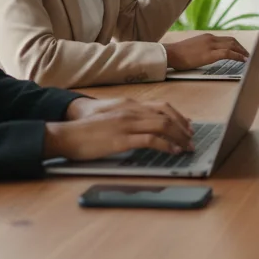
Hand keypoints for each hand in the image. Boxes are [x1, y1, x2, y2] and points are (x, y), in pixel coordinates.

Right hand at [47, 98, 193, 159]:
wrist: (66, 135)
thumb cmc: (86, 131)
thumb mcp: (111, 120)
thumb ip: (128, 121)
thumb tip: (145, 130)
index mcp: (129, 106)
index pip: (162, 107)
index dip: (178, 116)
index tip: (188, 127)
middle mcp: (130, 111)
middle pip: (166, 115)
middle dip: (183, 129)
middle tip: (192, 140)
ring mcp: (127, 124)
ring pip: (163, 125)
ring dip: (179, 137)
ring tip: (187, 147)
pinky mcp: (122, 139)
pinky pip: (150, 139)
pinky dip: (166, 145)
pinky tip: (173, 151)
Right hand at [163, 33, 249, 70]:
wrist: (171, 53)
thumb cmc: (178, 54)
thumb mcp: (193, 47)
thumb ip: (203, 48)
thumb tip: (209, 55)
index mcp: (207, 37)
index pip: (226, 39)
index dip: (236, 45)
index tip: (241, 50)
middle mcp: (211, 38)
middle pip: (232, 41)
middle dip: (241, 48)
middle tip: (248, 55)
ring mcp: (211, 45)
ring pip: (232, 46)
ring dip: (242, 52)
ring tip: (248, 58)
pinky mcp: (210, 54)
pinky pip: (228, 54)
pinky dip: (238, 56)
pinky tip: (243, 61)